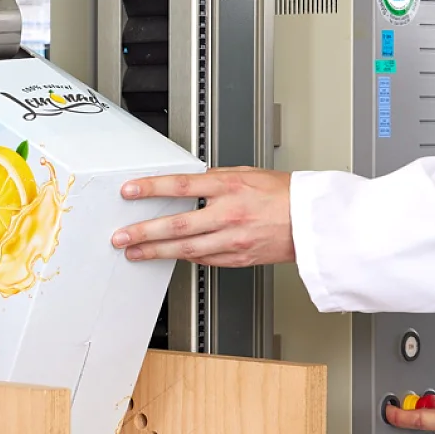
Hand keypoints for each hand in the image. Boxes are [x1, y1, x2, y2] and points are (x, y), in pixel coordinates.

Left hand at [110, 168, 294, 266]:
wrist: (312, 223)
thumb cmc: (286, 195)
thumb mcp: (248, 174)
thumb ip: (217, 179)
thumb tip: (190, 183)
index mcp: (231, 188)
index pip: (181, 186)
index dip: (151, 189)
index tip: (130, 191)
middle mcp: (229, 215)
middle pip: (177, 225)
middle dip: (143, 231)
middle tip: (121, 236)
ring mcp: (233, 240)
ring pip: (186, 249)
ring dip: (156, 251)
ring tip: (135, 252)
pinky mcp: (238, 258)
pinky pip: (204, 259)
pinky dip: (184, 257)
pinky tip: (169, 255)